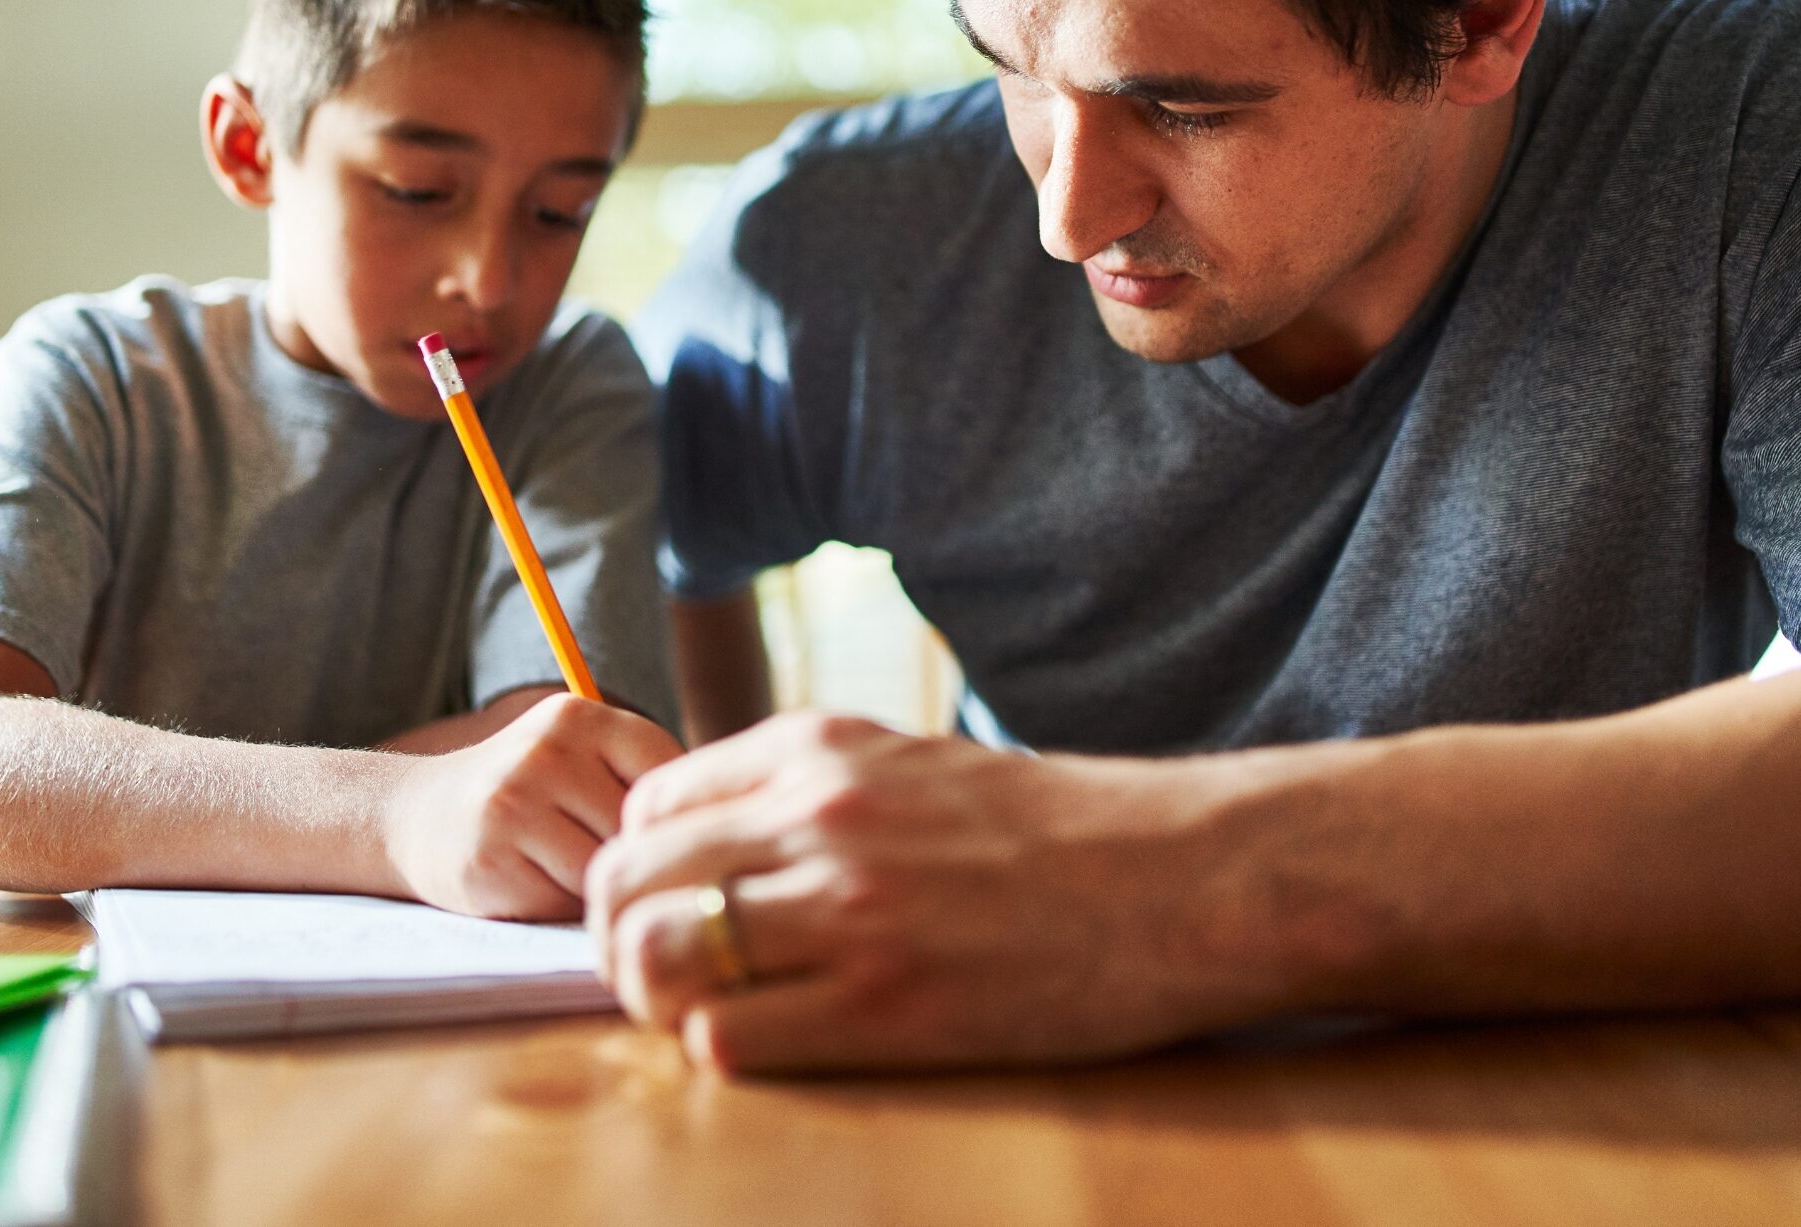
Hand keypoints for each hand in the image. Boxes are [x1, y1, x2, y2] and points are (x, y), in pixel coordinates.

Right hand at [384, 693, 682, 919]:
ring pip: (605, 871)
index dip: (665, 819)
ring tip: (564, 869)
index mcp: (579, 715)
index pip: (666, 776)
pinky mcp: (490, 861)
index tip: (645, 832)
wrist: (418, 816)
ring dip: (598, 889)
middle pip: (637, 830)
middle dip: (629, 857)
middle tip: (600, 859)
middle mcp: (546, 752)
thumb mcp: (577, 754)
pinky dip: (562, 909)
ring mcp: (514, 805)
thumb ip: (639, 775)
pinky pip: (565, 904)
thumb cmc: (526, 793)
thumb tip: (725, 826)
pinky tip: (534, 887)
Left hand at [585, 711, 1261, 1072]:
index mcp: (818, 749)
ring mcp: (848, 910)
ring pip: (658, 959)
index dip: (641, 866)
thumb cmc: (1056, 831)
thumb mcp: (913, 764)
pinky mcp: (886, 1005)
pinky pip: (730, 1041)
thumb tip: (719, 842)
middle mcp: (815, 816)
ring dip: (659, 1001)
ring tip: (704, 1015)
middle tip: (659, 977)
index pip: (649, 804)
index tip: (669, 904)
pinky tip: (771, 1043)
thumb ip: (811, 787)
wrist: (1180, 877)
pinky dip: (725, 1051)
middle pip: (628, 880)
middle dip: (621, 938)